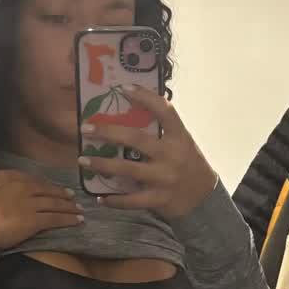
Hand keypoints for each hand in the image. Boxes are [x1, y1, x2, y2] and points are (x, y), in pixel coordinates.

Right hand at [0, 167, 83, 248]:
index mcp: (5, 177)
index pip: (30, 178)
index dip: (43, 184)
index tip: (50, 186)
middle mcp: (20, 186)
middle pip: (45, 189)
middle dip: (60, 193)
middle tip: (71, 196)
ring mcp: (29, 203)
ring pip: (53, 203)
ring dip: (68, 206)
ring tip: (78, 208)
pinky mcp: (34, 220)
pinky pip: (55, 218)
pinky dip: (68, 219)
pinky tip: (78, 220)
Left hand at [80, 87, 217, 219]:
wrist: (205, 198)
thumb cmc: (187, 164)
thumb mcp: (182, 143)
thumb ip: (162, 131)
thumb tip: (128, 113)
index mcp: (179, 137)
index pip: (164, 111)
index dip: (145, 97)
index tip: (124, 88)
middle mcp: (171, 155)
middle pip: (136, 139)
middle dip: (108, 132)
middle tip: (86, 128)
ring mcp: (164, 178)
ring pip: (127, 169)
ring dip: (102, 164)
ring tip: (83, 160)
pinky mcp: (158, 199)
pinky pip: (131, 200)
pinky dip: (114, 200)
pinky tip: (100, 198)